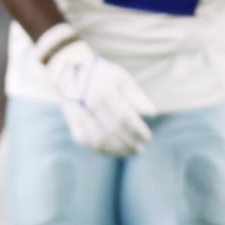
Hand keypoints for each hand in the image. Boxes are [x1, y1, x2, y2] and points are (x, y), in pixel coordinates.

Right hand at [45, 39, 156, 156]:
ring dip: (115, 150)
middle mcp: (88, 102)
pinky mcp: (71, 120)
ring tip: (128, 153)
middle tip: (140, 149)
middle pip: (112, 130)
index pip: (124, 117)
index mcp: (104, 90)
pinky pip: (85, 140)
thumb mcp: (121, 78)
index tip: (148, 138)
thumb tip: (152, 113)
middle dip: (129, 143)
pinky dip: (99, 149)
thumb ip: (136, 95)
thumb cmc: (103, 75)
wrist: (72, 71)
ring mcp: (77, 113)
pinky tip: (112, 152)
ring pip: (98, 139)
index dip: (137, 130)